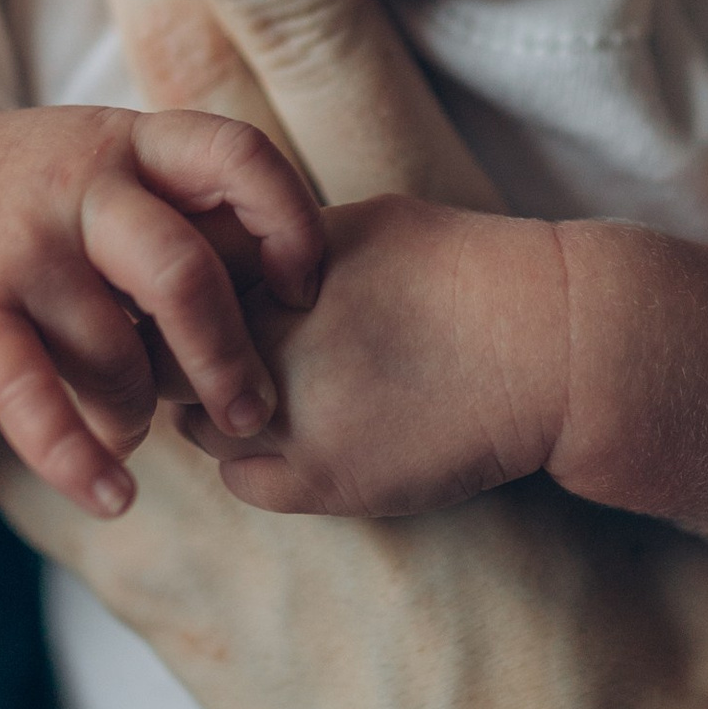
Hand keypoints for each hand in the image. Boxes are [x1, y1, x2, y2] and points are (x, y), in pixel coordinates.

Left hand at [0, 0, 707, 708]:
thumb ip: (582, 341)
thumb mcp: (651, 461)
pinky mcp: (172, 602)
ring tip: (19, 182)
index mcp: (435, 282)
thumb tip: (578, 280)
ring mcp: (220, 471)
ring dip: (69, 244)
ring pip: (91, 302)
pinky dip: (29, 429)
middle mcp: (302, 346)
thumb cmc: (665, 652)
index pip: (304, 46)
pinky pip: (55, 482)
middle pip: (168, 148)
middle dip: (111, 25)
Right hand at [0, 101, 323, 517]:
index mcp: (131, 141)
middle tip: (254, 413)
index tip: (304, 288)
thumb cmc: (27, 199)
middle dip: (229, 357)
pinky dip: (78, 461)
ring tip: (139, 432)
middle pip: (183, 273)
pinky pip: (33, 399)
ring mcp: (18, 244)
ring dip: (139, 412)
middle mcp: (79, 184)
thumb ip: (187, 210)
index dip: (290, 222)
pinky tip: (113, 496)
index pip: (238, 156)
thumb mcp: (104, 168)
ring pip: (114, 351)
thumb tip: (294, 295)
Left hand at [184, 193, 572, 517]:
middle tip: (229, 355)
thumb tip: (209, 264)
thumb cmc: (458, 271)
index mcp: (268, 269)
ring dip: (218, 412)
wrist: (543, 345)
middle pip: (165, 359)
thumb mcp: (353, 227)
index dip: (175, 299)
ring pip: (197, 425)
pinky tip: (303, 438)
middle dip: (184, 357)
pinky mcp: (322, 481)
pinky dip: (256, 465)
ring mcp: (288, 418)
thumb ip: (271, 251)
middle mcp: (265, 342)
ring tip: (275, 394)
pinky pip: (242, 481)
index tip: (200, 305)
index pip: (164, 289)